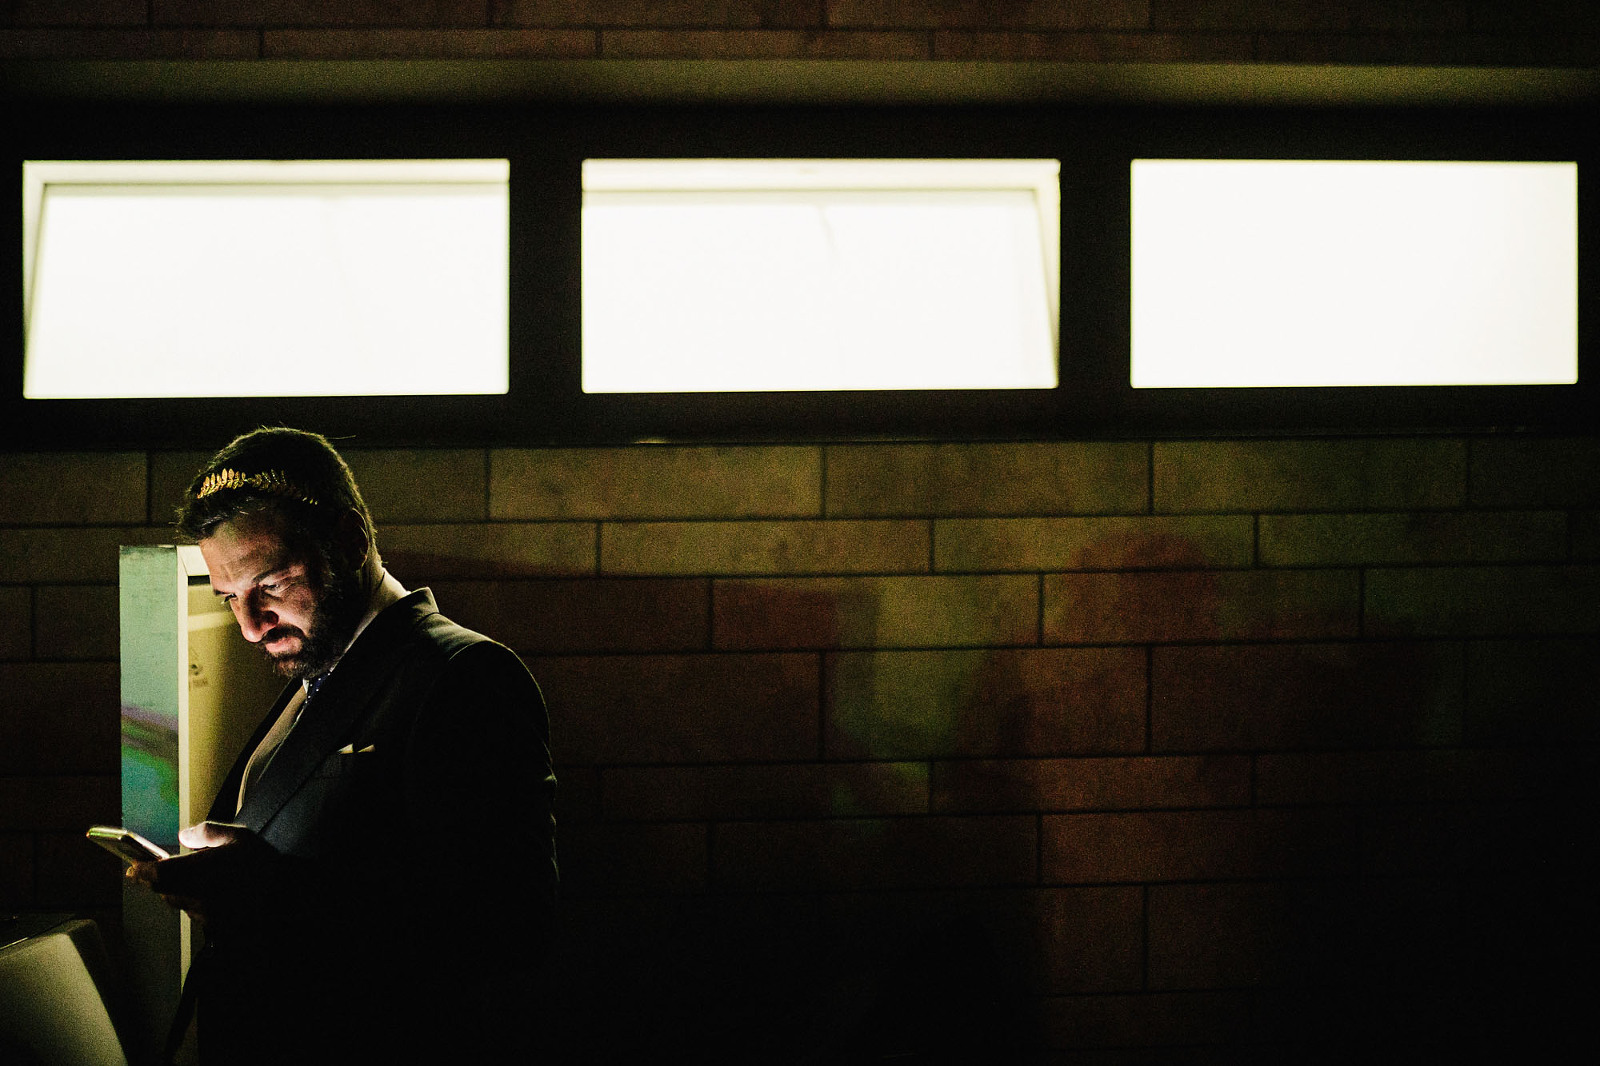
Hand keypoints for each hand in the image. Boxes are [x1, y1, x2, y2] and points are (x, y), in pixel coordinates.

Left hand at [125, 821, 266, 920]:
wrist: (285, 896)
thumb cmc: (262, 863)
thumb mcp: (239, 836)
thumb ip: (207, 832)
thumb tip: (183, 835)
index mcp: (195, 870)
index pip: (155, 873)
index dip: (141, 871)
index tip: (134, 867)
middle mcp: (193, 894)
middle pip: (164, 891)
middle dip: (162, 881)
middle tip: (167, 870)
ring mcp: (202, 913)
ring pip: (181, 902)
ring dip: (182, 892)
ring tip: (203, 880)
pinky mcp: (214, 926)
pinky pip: (198, 913)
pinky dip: (200, 903)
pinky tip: (220, 895)